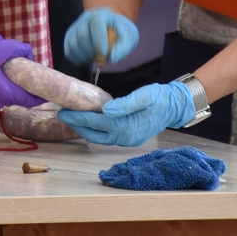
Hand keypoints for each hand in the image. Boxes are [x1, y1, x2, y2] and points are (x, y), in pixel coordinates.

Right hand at [0, 39, 45, 110]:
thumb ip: (14, 49)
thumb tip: (28, 50)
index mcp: (5, 94)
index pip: (31, 99)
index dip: (42, 93)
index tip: (49, 85)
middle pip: (20, 93)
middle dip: (26, 80)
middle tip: (29, 65)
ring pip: (8, 90)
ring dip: (13, 78)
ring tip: (13, 62)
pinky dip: (3, 79)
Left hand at [57, 81, 195, 146]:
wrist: (175, 106)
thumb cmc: (159, 98)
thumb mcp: (144, 95)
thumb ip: (124, 103)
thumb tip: (105, 109)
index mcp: (126, 127)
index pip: (95, 123)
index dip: (77, 117)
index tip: (63, 111)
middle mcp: (125, 137)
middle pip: (93, 133)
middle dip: (76, 124)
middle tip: (61, 113)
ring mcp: (127, 140)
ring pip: (98, 137)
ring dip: (84, 128)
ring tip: (71, 117)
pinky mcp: (129, 138)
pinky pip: (106, 136)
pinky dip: (94, 129)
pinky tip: (88, 121)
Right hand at [63, 7, 138, 65]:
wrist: (110, 27)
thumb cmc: (120, 32)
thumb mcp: (129, 37)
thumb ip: (123, 48)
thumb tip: (111, 58)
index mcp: (101, 14)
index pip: (96, 25)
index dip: (99, 43)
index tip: (105, 58)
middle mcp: (85, 18)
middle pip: (82, 36)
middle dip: (92, 53)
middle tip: (102, 59)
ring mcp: (75, 27)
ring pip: (73, 45)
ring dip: (85, 57)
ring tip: (96, 57)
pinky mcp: (69, 38)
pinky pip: (69, 52)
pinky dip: (78, 59)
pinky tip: (88, 58)